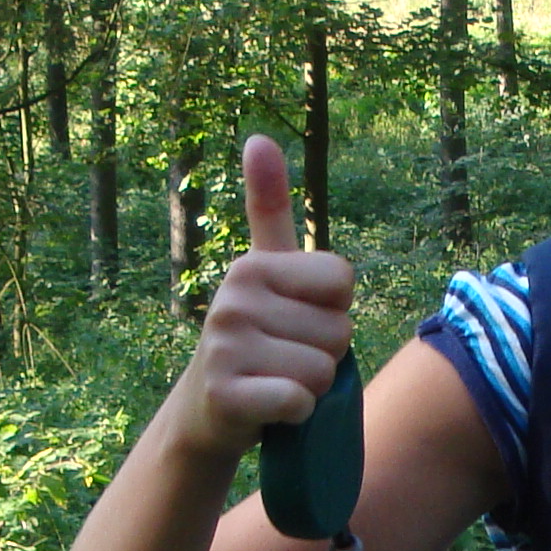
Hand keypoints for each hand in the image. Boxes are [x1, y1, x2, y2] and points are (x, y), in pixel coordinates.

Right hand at [172, 135, 352, 464]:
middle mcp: (234, 298)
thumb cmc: (254, 338)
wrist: (207, 412)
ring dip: (311, 387)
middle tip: (283, 358)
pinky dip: (297, 413)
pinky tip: (271, 409)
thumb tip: (258, 136)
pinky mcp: (226, 395)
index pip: (343, 283)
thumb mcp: (263, 271)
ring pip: (323, 370)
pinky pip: (300, 401)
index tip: (296, 319)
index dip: (333, 310)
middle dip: (323, 354)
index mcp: (252, 266)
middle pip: (339, 331)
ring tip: (275, 380)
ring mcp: (226, 347)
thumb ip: (269, 208)